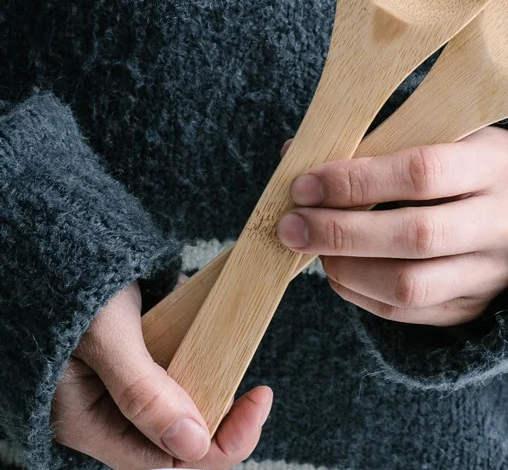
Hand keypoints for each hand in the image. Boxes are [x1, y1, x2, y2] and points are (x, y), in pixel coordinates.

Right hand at [52, 282, 271, 468]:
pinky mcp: (140, 352)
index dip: (217, 443)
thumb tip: (194, 443)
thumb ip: (143, 392)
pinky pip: (180, 367)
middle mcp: (108, 409)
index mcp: (89, 421)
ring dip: (216, 388)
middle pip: (178, 437)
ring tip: (239, 361)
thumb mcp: (106, 337)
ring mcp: (125, 381)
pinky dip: (204, 355)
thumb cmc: (72, 284)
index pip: (164, 460)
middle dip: (223, 418)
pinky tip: (217, 336)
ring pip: (183, 404)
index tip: (255, 404)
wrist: (68, 239)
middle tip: (259, 394)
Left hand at [277, 126, 507, 325]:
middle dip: (341, 231)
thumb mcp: (444, 133)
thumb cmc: (469, 159)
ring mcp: (495, 272)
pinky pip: (409, 313)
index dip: (357, 181)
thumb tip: (295, 153)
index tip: (306, 183)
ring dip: (346, 268)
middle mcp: (505, 221)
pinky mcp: (476, 307)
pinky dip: (361, 293)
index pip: (422, 173)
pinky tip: (337, 270)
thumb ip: (378, 140)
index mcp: (500, 163)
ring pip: (410, 285)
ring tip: (310, 248)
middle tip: (291, 225)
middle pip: (416, 234)